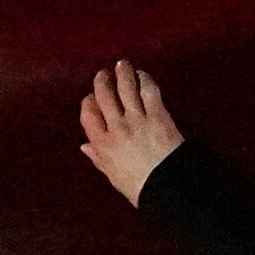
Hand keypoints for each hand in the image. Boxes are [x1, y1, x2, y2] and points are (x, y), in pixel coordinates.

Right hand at [78, 60, 183, 204]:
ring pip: (125, 87)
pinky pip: (148, 90)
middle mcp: (117, 128)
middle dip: (102, 81)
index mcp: (103, 146)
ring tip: (122, 65)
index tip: (90, 97)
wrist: (170, 190)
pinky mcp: (158, 115)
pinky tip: (143, 75)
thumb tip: (85, 147)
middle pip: (104, 96)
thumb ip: (99, 159)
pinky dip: (144, 79)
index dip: (88, 102)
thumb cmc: (142, 188)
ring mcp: (137, 120)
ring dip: (122, 72)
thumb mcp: (114, 176)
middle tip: (104, 74)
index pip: (88, 115)